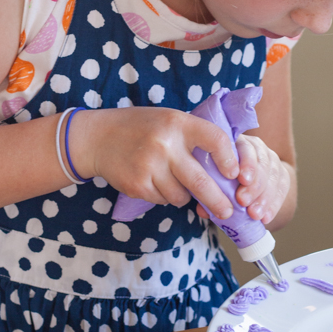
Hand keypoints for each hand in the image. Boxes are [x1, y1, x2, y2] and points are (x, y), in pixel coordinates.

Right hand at [73, 107, 238, 219]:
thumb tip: (228, 168)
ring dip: (185, 195)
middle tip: (227, 212)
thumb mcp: (170, 119)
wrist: (98, 137)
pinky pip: (164, 200)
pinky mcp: (137, 185)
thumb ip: (195, 136)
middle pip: (201, 181)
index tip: (234, 173)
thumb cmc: (142, 127)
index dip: (229, 159)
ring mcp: (150, 166)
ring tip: (175, 181)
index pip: (215, 139)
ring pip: (182, 196)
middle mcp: (165, 144)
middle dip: (218, 201)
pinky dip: (166, 196)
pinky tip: (156, 181)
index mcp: (178, 123)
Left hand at [196, 135, 290, 224]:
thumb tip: (203, 210)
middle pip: (262, 161)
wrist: (238, 184)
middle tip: (243, 201)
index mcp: (236, 143)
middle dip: (254, 184)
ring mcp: (270, 158)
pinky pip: (283, 186)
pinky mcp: (281, 172)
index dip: (247, 163)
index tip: (242, 180)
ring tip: (254, 214)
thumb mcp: (210, 182)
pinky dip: (274, 204)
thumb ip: (206, 192)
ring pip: (274, 174)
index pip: (246, 148)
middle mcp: (255, 147)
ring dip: (264, 197)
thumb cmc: (217, 180)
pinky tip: (266, 218)